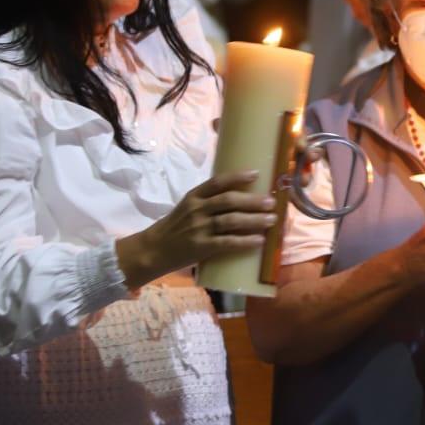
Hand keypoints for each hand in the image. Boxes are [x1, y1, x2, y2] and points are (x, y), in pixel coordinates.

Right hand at [117, 171, 275, 286]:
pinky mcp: (201, 247)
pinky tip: (260, 241)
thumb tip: (241, 197)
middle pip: (229, 201)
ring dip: (255, 220)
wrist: (153, 250)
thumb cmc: (174, 228)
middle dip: (253, 201)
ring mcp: (199, 228)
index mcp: (193, 196)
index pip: (217, 182)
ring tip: (272, 220)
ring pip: (232, 220)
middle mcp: (196, 209)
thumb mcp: (187, 207)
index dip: (238, 176)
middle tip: (272, 202)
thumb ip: (208, 202)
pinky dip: (246, 241)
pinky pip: (228, 242)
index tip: (257, 173)